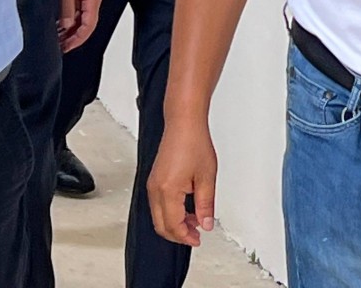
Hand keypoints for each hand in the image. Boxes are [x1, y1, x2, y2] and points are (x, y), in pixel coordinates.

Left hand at [57, 0, 102, 51]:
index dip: (77, 40)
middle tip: (60, 46)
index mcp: (94, 0)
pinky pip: (79, 8)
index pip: (88, 27)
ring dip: (72, 27)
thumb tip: (66, 26)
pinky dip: (71, 17)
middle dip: (74, 36)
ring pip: (82, 17)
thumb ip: (67, 9)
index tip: (65, 48)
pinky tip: (60, 20)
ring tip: (58, 36)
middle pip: (87, 24)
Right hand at [147, 116, 217, 247]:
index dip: (186, 237)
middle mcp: (155, 189)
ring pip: (158, 216)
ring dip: (175, 223)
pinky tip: (186, 207)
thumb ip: (206, 204)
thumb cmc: (194, 142)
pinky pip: (158, 204)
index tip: (198, 239)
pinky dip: (170, 212)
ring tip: (195, 219)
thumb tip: (206, 224)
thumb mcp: (207, 177)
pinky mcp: (154, 179)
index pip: (173, 225)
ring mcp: (152, 184)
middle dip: (179, 234)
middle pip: (161, 225)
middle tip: (196, 234)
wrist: (184, 122)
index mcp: (168, 190)